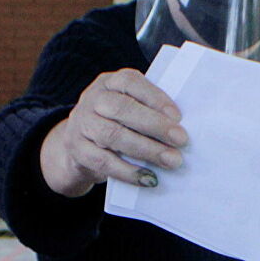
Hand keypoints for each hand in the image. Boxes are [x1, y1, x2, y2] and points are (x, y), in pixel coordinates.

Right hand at [39, 70, 187, 198]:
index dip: (155, 98)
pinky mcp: (78, 150)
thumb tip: (180, 128)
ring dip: (146, 149)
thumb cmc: (115, 124)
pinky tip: (148, 178)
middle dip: (155, 125)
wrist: (79, 146)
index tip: (178, 116)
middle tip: (181, 140)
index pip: (130, 82)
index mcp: (110, 82)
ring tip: (171, 160)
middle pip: (122, 109)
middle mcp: (93, 99)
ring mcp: (82, 124)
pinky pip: (104, 162)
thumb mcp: (128, 109)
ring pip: (113, 135)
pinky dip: (129, 171)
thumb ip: (149, 111)